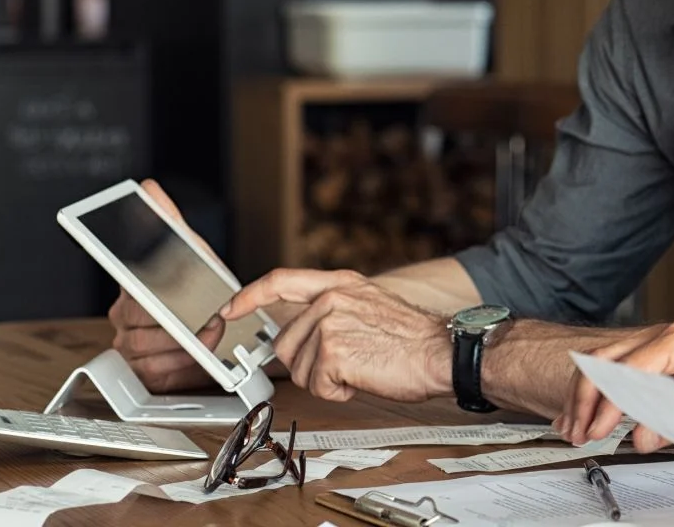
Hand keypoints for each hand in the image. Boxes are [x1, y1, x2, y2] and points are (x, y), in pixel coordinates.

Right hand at [108, 179, 220, 391]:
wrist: (221, 325)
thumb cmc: (201, 288)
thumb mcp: (191, 250)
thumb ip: (169, 221)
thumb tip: (148, 188)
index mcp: (131, 284)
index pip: (124, 282)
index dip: (140, 288)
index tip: (153, 294)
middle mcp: (124, 314)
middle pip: (139, 318)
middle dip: (176, 318)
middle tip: (205, 315)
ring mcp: (129, 343)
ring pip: (145, 345)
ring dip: (182, 342)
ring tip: (208, 333)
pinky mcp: (141, 369)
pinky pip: (152, 370)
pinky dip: (179, 363)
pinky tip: (195, 354)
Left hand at [221, 268, 449, 401]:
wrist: (443, 352)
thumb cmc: (414, 339)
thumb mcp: (369, 306)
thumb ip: (332, 310)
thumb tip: (299, 333)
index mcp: (340, 284)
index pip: (280, 281)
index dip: (249, 296)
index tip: (230, 309)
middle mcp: (331, 299)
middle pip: (286, 343)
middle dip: (309, 365)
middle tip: (347, 364)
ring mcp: (329, 324)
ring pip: (300, 369)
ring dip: (328, 380)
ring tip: (362, 367)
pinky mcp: (332, 352)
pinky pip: (317, 386)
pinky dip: (339, 392)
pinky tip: (363, 378)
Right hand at [560, 322, 673, 451]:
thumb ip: (672, 424)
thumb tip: (639, 437)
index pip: (626, 371)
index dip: (607, 404)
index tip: (597, 430)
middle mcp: (662, 336)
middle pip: (604, 361)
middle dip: (585, 398)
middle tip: (578, 431)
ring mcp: (657, 345)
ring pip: (603, 364)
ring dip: (585, 396)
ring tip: (574, 427)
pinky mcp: (655, 359)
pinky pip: (616, 370)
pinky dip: (598, 392)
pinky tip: (584, 413)